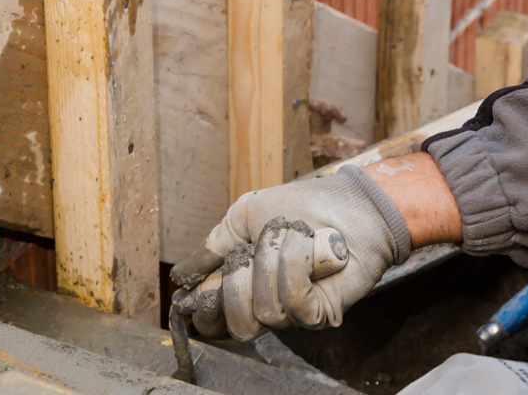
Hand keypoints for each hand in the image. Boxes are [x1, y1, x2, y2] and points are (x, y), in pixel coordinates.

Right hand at [169, 163, 411, 339]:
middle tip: (252, 250)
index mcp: (244, 289)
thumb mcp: (245, 217)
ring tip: (291, 236)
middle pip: (237, 326)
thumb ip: (213, 247)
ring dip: (273, 259)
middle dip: (238, 282)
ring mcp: (295, 314)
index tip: (203, 286)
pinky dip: (296, 263)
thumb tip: (180, 277)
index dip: (205, 309)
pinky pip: (293, 299)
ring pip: (264, 309)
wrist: (348, 202)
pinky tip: (309, 247)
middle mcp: (267, 307)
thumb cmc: (300, 207)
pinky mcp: (321, 313)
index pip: (215, 323)